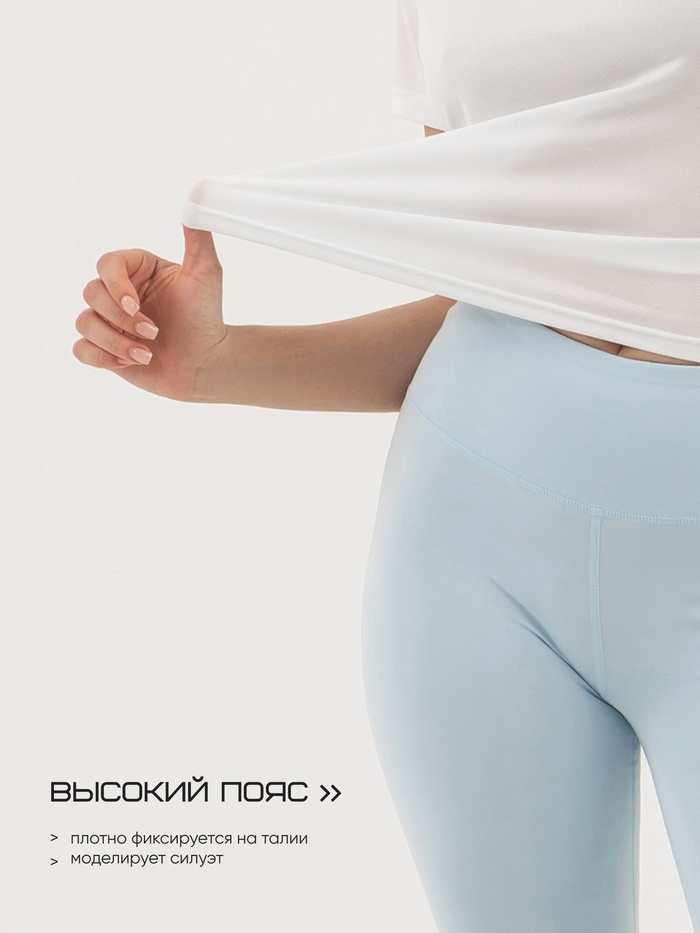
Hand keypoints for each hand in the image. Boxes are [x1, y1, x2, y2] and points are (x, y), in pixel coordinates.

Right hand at [73, 226, 228, 401]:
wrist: (206, 363)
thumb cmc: (206, 318)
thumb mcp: (206, 273)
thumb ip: (197, 237)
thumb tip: (197, 195)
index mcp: (136, 269)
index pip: (106, 264)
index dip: (115, 285)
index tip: (135, 304)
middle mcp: (118, 292)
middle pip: (90, 293)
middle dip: (120, 319)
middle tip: (154, 334)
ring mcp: (109, 321)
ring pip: (84, 323)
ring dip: (115, 342)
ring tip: (147, 353)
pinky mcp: (104, 349)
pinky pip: (81, 350)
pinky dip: (103, 358)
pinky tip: (132, 362)